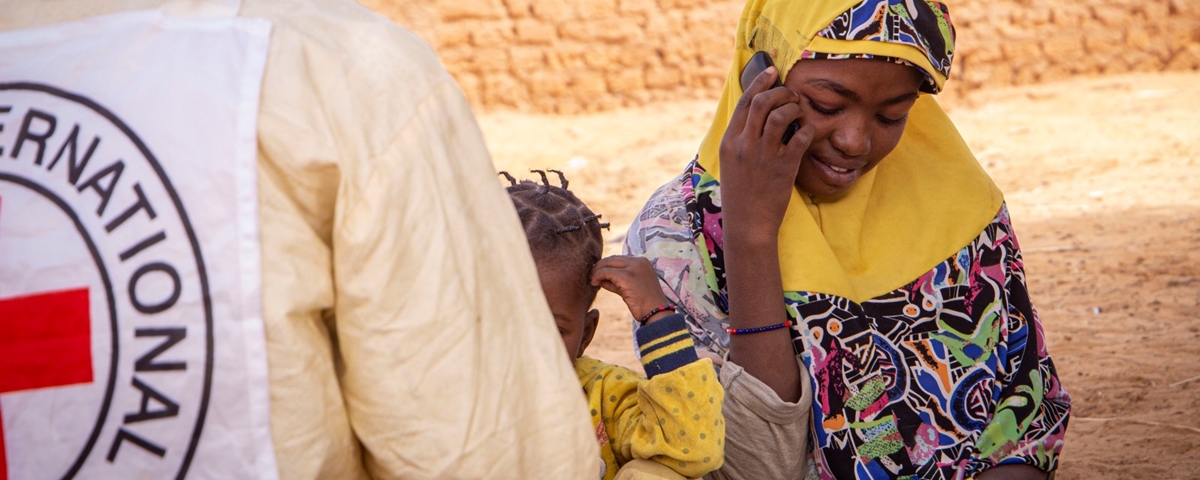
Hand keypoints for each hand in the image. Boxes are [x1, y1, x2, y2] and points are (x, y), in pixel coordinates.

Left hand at [590, 256, 670, 322]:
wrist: (656, 312)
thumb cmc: (645, 303)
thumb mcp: (631, 287)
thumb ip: (617, 280)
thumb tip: (600, 278)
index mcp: (642, 262)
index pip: (619, 259)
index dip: (607, 265)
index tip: (599, 273)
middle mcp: (638, 261)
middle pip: (612, 259)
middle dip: (600, 266)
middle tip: (592, 276)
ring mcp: (633, 268)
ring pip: (607, 264)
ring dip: (597, 271)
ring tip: (592, 280)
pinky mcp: (626, 276)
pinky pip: (605, 272)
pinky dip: (597, 277)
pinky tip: (594, 283)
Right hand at [718, 65, 815, 240]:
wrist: (748, 225)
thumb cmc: (740, 196)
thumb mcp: (731, 163)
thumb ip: (740, 140)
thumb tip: (755, 118)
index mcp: (729, 142)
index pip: (745, 102)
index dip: (760, 82)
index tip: (773, 72)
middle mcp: (744, 144)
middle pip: (763, 102)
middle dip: (781, 92)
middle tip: (791, 94)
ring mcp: (764, 155)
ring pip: (781, 114)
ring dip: (794, 107)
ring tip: (799, 111)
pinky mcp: (783, 167)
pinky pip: (800, 136)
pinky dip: (807, 129)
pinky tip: (808, 131)